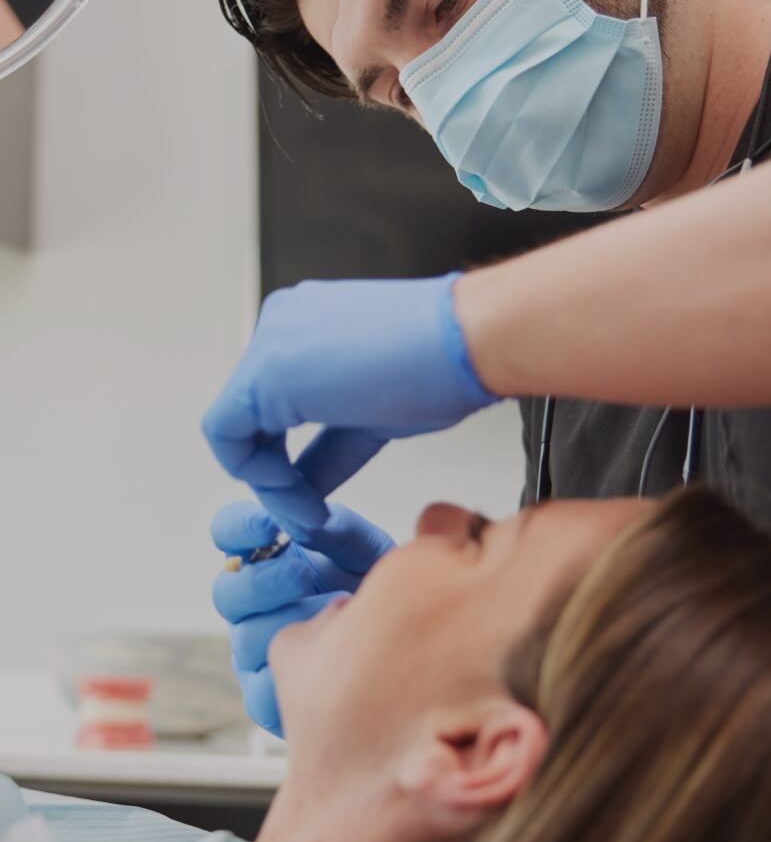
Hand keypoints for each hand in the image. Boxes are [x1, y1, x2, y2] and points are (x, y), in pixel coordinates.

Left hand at [201, 274, 496, 536]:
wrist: (472, 339)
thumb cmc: (445, 366)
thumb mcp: (373, 417)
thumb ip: (330, 448)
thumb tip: (308, 485)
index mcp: (306, 327)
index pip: (270, 409)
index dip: (282, 463)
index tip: (311, 498)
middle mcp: (281, 326)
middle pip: (248, 419)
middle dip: (272, 476)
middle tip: (304, 515)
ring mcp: (271, 342)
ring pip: (233, 427)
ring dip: (267, 481)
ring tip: (306, 511)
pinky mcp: (268, 369)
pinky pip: (227, 431)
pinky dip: (255, 472)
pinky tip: (295, 490)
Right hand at [211, 500, 394, 734]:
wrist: (401, 644)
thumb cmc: (376, 588)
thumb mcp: (367, 552)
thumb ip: (339, 531)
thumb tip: (309, 522)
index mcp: (268, 556)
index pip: (229, 533)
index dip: (240, 528)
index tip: (270, 527)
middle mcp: (253, 602)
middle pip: (226, 592)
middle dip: (262, 582)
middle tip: (302, 575)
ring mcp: (256, 648)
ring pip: (244, 638)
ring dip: (287, 626)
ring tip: (335, 619)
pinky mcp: (265, 694)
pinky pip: (257, 691)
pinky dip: (293, 677)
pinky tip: (327, 664)